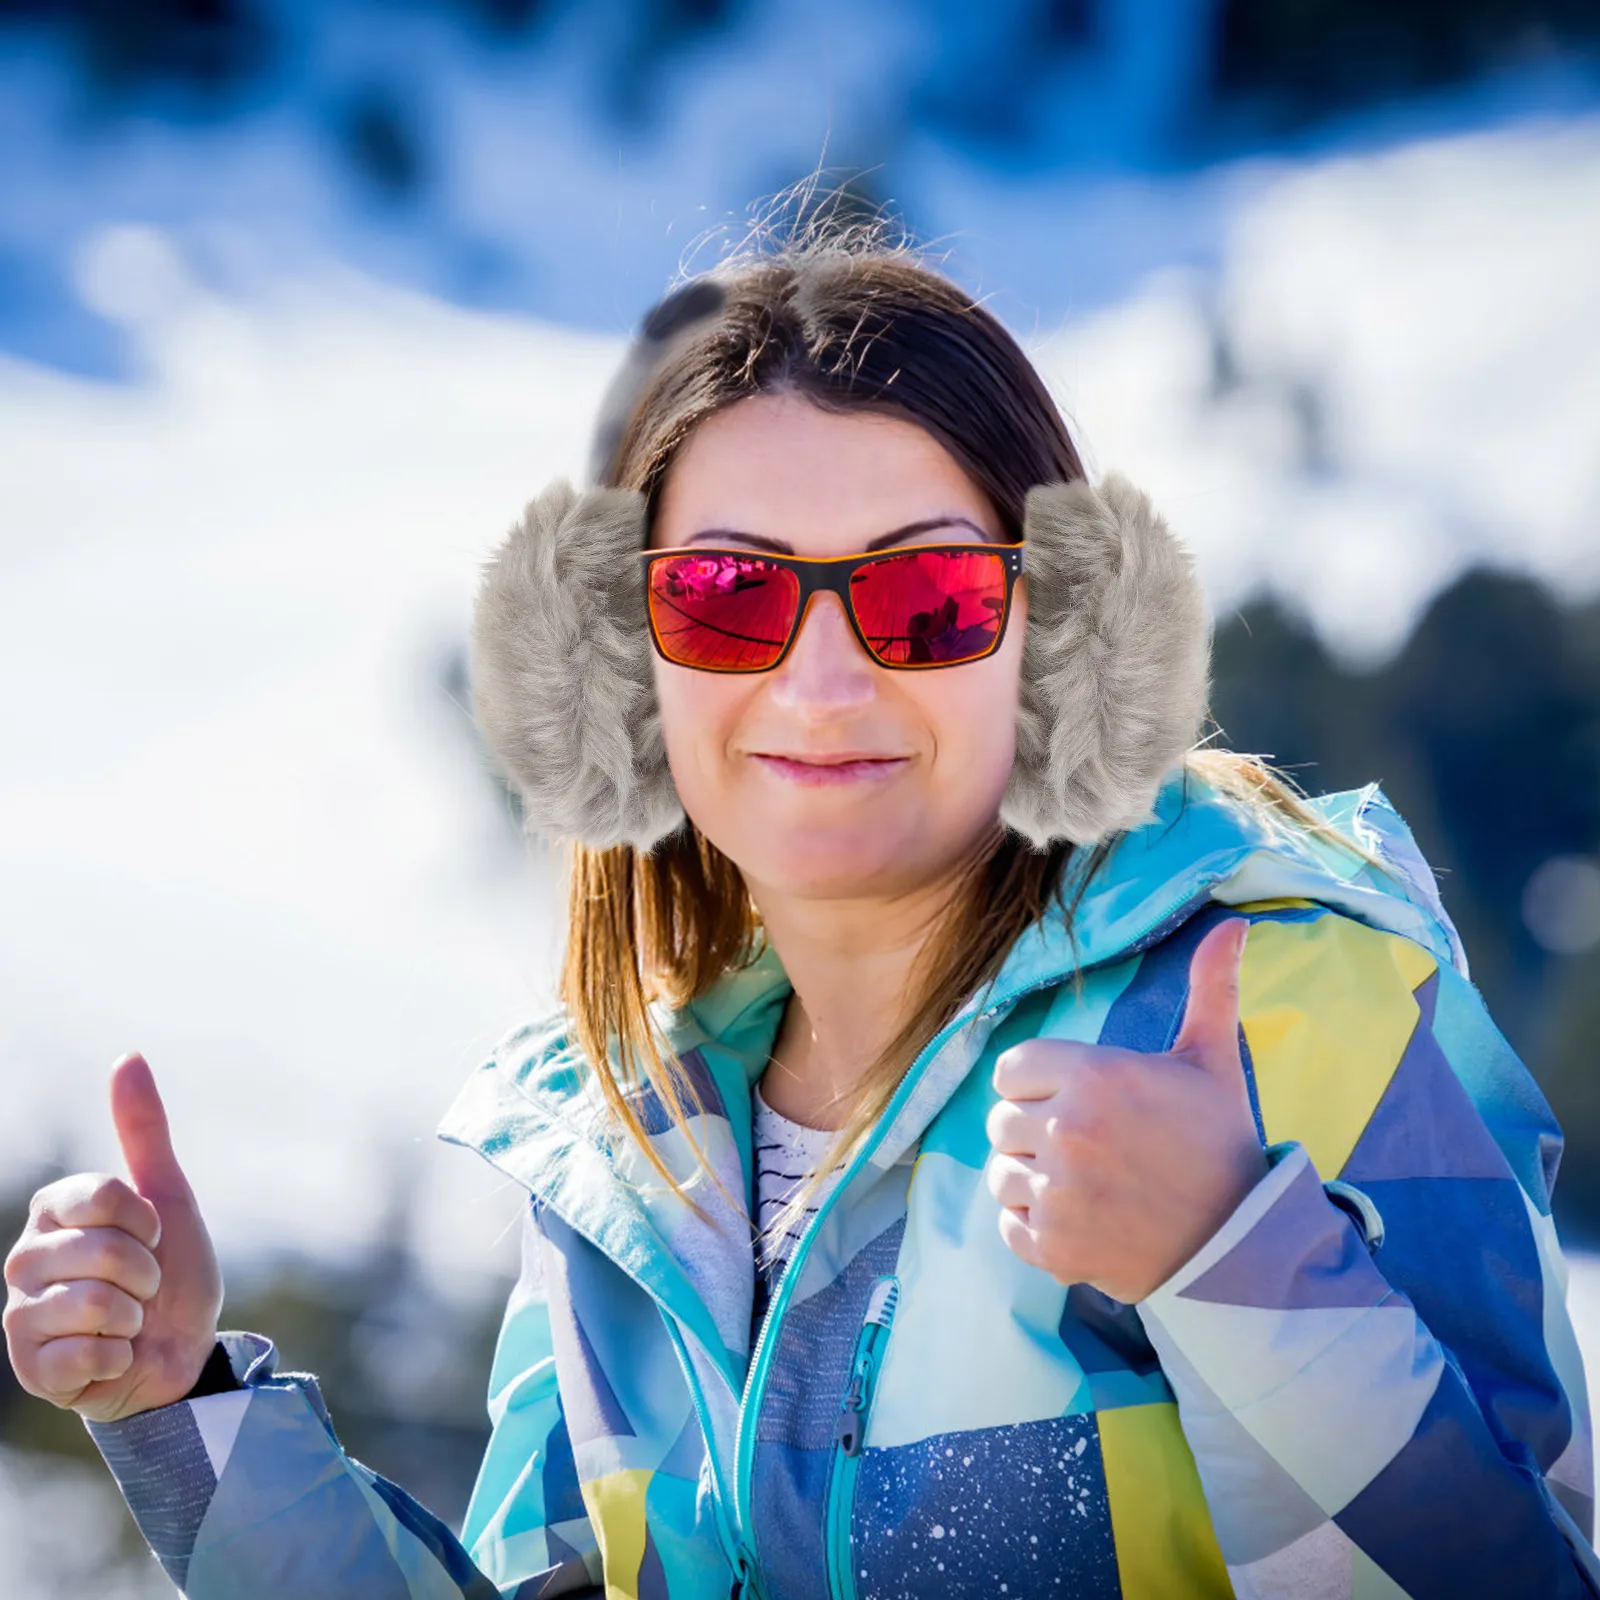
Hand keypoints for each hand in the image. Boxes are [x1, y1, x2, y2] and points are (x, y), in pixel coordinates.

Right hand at [4, 1053, 222, 1421]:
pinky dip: (117, 1355)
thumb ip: (143, 1130)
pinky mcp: (29, 1369)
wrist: (183, 1351)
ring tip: (129, 1321)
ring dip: (132, 1315)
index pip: (102, 1195)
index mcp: (53, 1213)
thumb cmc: (172, 1272)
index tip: (155, 1234)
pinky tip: (113, 1355)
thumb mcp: (169, 1195)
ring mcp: (21, 1316)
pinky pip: (83, 1354)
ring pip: (89, 1303)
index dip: (145, 1219)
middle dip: (145, 1271)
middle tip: (145, 1287)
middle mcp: (24, 1259)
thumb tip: (128, 1057)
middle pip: (101, 1250)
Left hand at [984, 918, 1268, 1302]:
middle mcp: (1068, 1131)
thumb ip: (1209, 988)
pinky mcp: (1053, 1248)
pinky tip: (1080, 1221)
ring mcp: (1058, 1194)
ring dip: (1031, 1182)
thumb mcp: (1213, 1061)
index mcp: (1096, 1077)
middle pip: (1000, 1122)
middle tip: (1083, 1147)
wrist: (1243, 1245)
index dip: (1036, 1085)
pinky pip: (1008, 1227)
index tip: (1071, 1101)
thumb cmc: (1222, 1144)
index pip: (1011, 1069)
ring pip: (1000, 1176)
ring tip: (1082, 1185)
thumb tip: (1233, 922)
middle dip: (1032, 1132)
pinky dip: (1035, 1229)